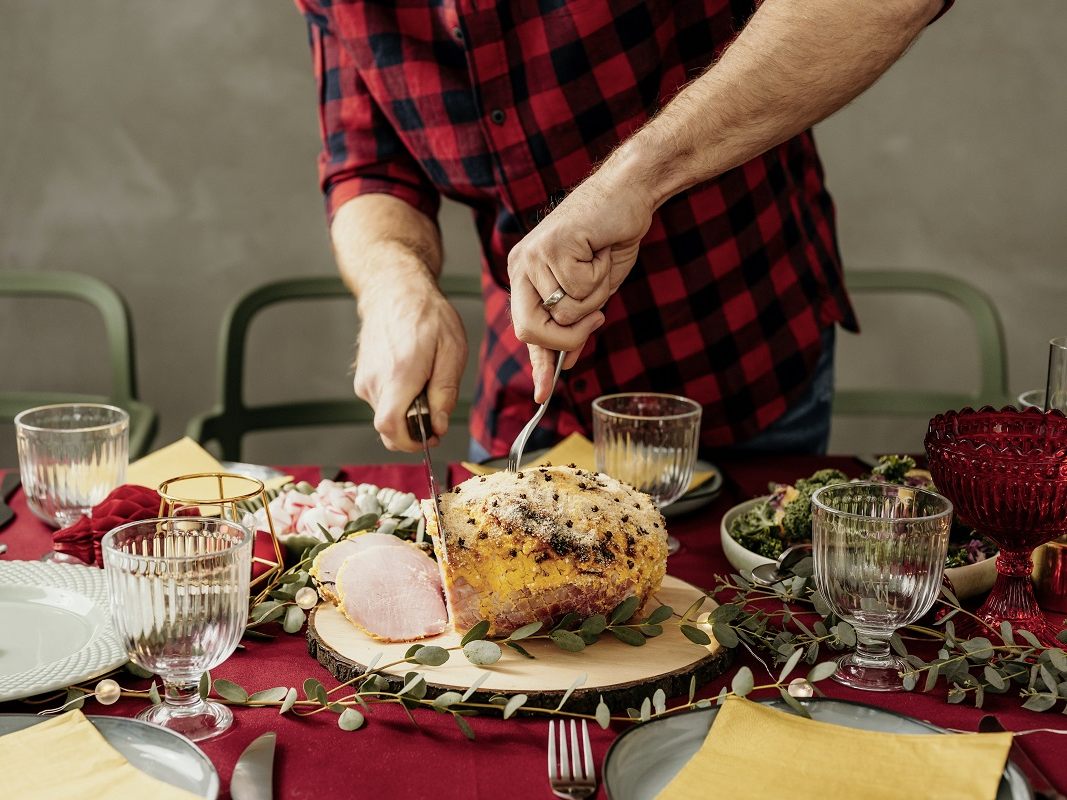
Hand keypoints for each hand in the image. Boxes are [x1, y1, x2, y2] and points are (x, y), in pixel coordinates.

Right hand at [353, 278, 467, 451]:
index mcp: (398, 376)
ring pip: (386, 416)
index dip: (411, 442)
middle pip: (389, 428)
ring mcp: (364, 380)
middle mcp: (374, 382)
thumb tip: (439, 427)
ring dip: (407, 412)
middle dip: (414, 430)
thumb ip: (445, 393)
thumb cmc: (426, 316)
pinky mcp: (362, 378)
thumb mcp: (451, 351)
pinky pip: (381, 402)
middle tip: (436, 412)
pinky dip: (398, 401)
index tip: (430, 438)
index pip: (390, 428)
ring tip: (425, 382)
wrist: (394, 290)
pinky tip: (412, 378)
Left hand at [507, 169, 654, 399]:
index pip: (526, 329)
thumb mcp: (591, 290)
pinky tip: (599, 250)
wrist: (628, 194)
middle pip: (530, 329)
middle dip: (568, 336)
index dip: (538, 364)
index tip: (543, 393)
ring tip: (598, 263)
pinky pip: (580, 289)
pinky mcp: (554, 246)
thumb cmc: (608, 239)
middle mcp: (521, 266)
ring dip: (594, 296)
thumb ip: (575, 323)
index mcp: (524, 276)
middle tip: (597, 316)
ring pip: (564, 312)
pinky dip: (600, 276)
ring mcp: (534, 256)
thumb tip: (567, 363)